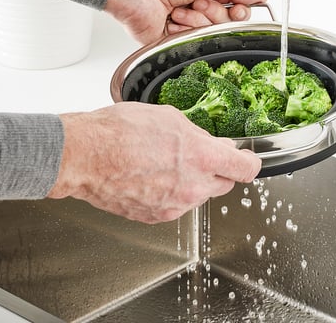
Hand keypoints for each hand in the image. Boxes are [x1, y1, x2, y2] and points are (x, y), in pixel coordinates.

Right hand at [48, 102, 261, 222]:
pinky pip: (175, 204)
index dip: (249, 162)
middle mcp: (193, 186)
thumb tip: (212, 144)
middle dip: (218, 169)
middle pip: (224, 184)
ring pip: (198, 195)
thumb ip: (199, 135)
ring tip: (165, 161)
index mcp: (202, 157)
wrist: (85, 156)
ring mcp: (174, 205)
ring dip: (192, 181)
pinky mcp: (156, 217)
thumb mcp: (169, 118)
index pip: (245, 169)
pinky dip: (171, 192)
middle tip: (200, 154)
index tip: (247, 159)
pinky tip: (153, 175)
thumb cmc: (120, 131)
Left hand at [104, 0, 267, 44]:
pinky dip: (182, 30)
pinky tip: (171, 20)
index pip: (239, 12)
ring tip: (178, 8)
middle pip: (226, 25)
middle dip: (213, 12)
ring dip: (195, 20)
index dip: (239, 12)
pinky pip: (191, 44)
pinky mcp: (176, 42)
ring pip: (209, 35)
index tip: (235, 8)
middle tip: (196, 1)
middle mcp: (203, 13)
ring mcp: (190, 28)